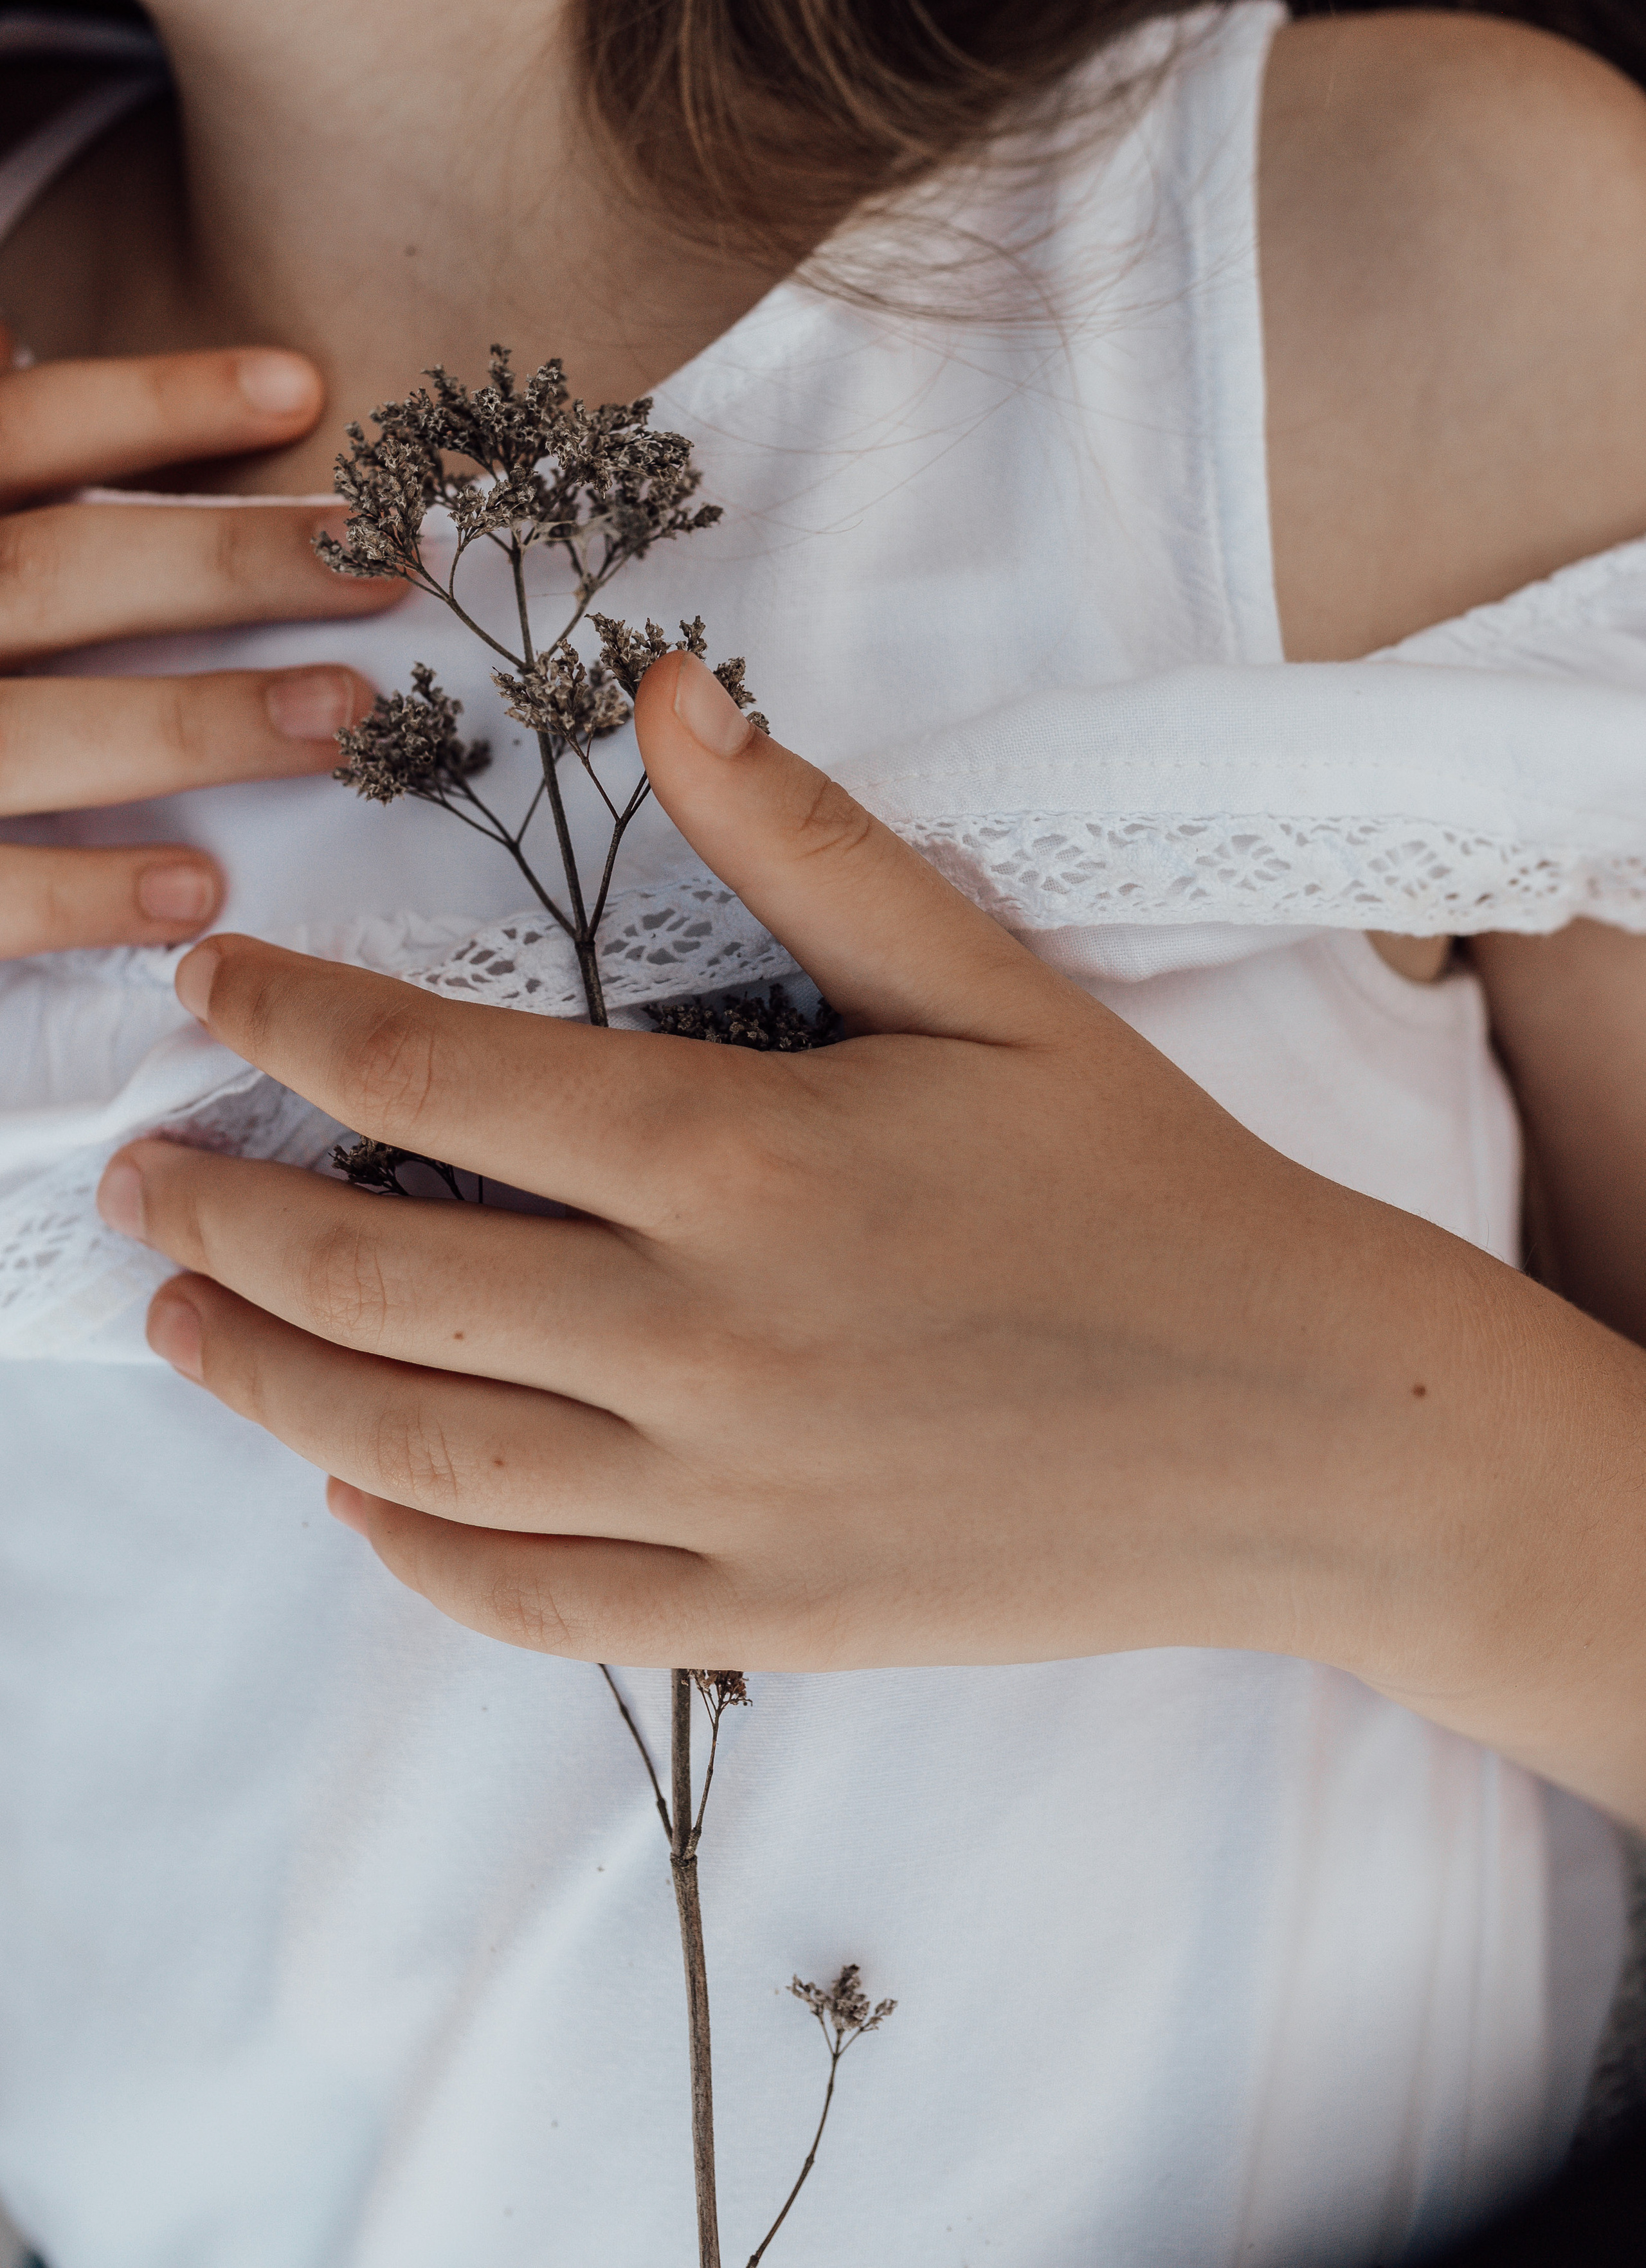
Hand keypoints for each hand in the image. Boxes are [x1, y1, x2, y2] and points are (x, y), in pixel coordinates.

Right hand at [0, 333, 398, 955]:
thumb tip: (6, 338)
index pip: (23, 429)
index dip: (153, 404)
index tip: (300, 387)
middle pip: (63, 571)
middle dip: (228, 565)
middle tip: (380, 566)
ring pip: (43, 726)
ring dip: (199, 721)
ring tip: (343, 718)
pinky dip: (82, 888)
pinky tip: (198, 889)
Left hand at [97, 655, 1645, 1816]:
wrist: (1300, 1428)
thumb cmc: (1149, 1189)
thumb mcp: (991, 990)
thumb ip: (807, 844)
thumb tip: (670, 690)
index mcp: (747, 1160)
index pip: (438, 1082)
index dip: (292, 1021)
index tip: (215, 989)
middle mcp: (706, 1338)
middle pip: (381, 1279)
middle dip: (223, 1215)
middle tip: (137, 1175)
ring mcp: (726, 1499)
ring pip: (419, 1451)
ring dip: (268, 1381)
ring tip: (181, 1319)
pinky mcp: (764, 1615)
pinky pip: (531, 1601)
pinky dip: (411, 1551)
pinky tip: (353, 1494)